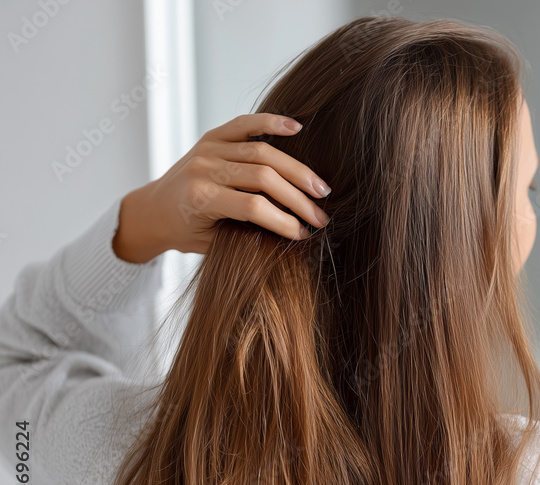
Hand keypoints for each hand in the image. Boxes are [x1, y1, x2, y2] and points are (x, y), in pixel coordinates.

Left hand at [114, 113, 331, 262]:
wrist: (153, 210)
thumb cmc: (185, 231)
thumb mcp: (213, 243)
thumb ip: (248, 233)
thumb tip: (295, 233)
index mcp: (200, 198)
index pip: (254, 207)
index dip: (284, 222)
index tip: (305, 234)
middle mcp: (204, 168)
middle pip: (264, 178)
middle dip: (298, 199)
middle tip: (321, 216)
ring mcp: (208, 148)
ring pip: (264, 152)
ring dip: (298, 171)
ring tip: (320, 188)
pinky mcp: (212, 136)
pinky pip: (246, 124)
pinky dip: (272, 122)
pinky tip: (297, 128)